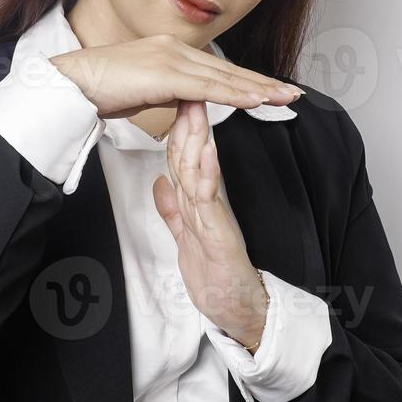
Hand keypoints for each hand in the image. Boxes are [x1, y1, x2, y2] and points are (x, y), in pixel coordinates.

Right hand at [50, 34, 301, 120]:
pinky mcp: (165, 74)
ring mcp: (170, 59)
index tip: (269, 89)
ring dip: (256, 89)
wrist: (70, 83)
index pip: (216, 69)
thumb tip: (184, 104)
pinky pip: (207, 87)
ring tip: (283, 97)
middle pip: (227, 70)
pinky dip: (234, 94)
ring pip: (223, 77)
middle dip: (261, 82)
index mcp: (169, 51)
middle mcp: (174, 49)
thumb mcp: (142, 91)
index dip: (245, 79)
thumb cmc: (98, 90)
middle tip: (291, 92)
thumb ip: (167, 93)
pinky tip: (255, 100)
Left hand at [151, 99, 268, 349]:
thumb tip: (159, 184)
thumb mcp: (186, 241)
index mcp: (197, 206)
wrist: (241, 315)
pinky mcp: (221, 235)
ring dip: (197, 138)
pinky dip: (207, 174)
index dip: (175, 129)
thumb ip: (174, 212)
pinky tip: (206, 152)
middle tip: (188, 86)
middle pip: (193, 157)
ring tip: (195, 107)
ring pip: (201, 171)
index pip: (183, 160)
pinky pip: (209, 200)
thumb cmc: (218, 281)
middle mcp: (207, 206)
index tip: (171, 100)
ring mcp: (215, 218)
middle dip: (188, 121)